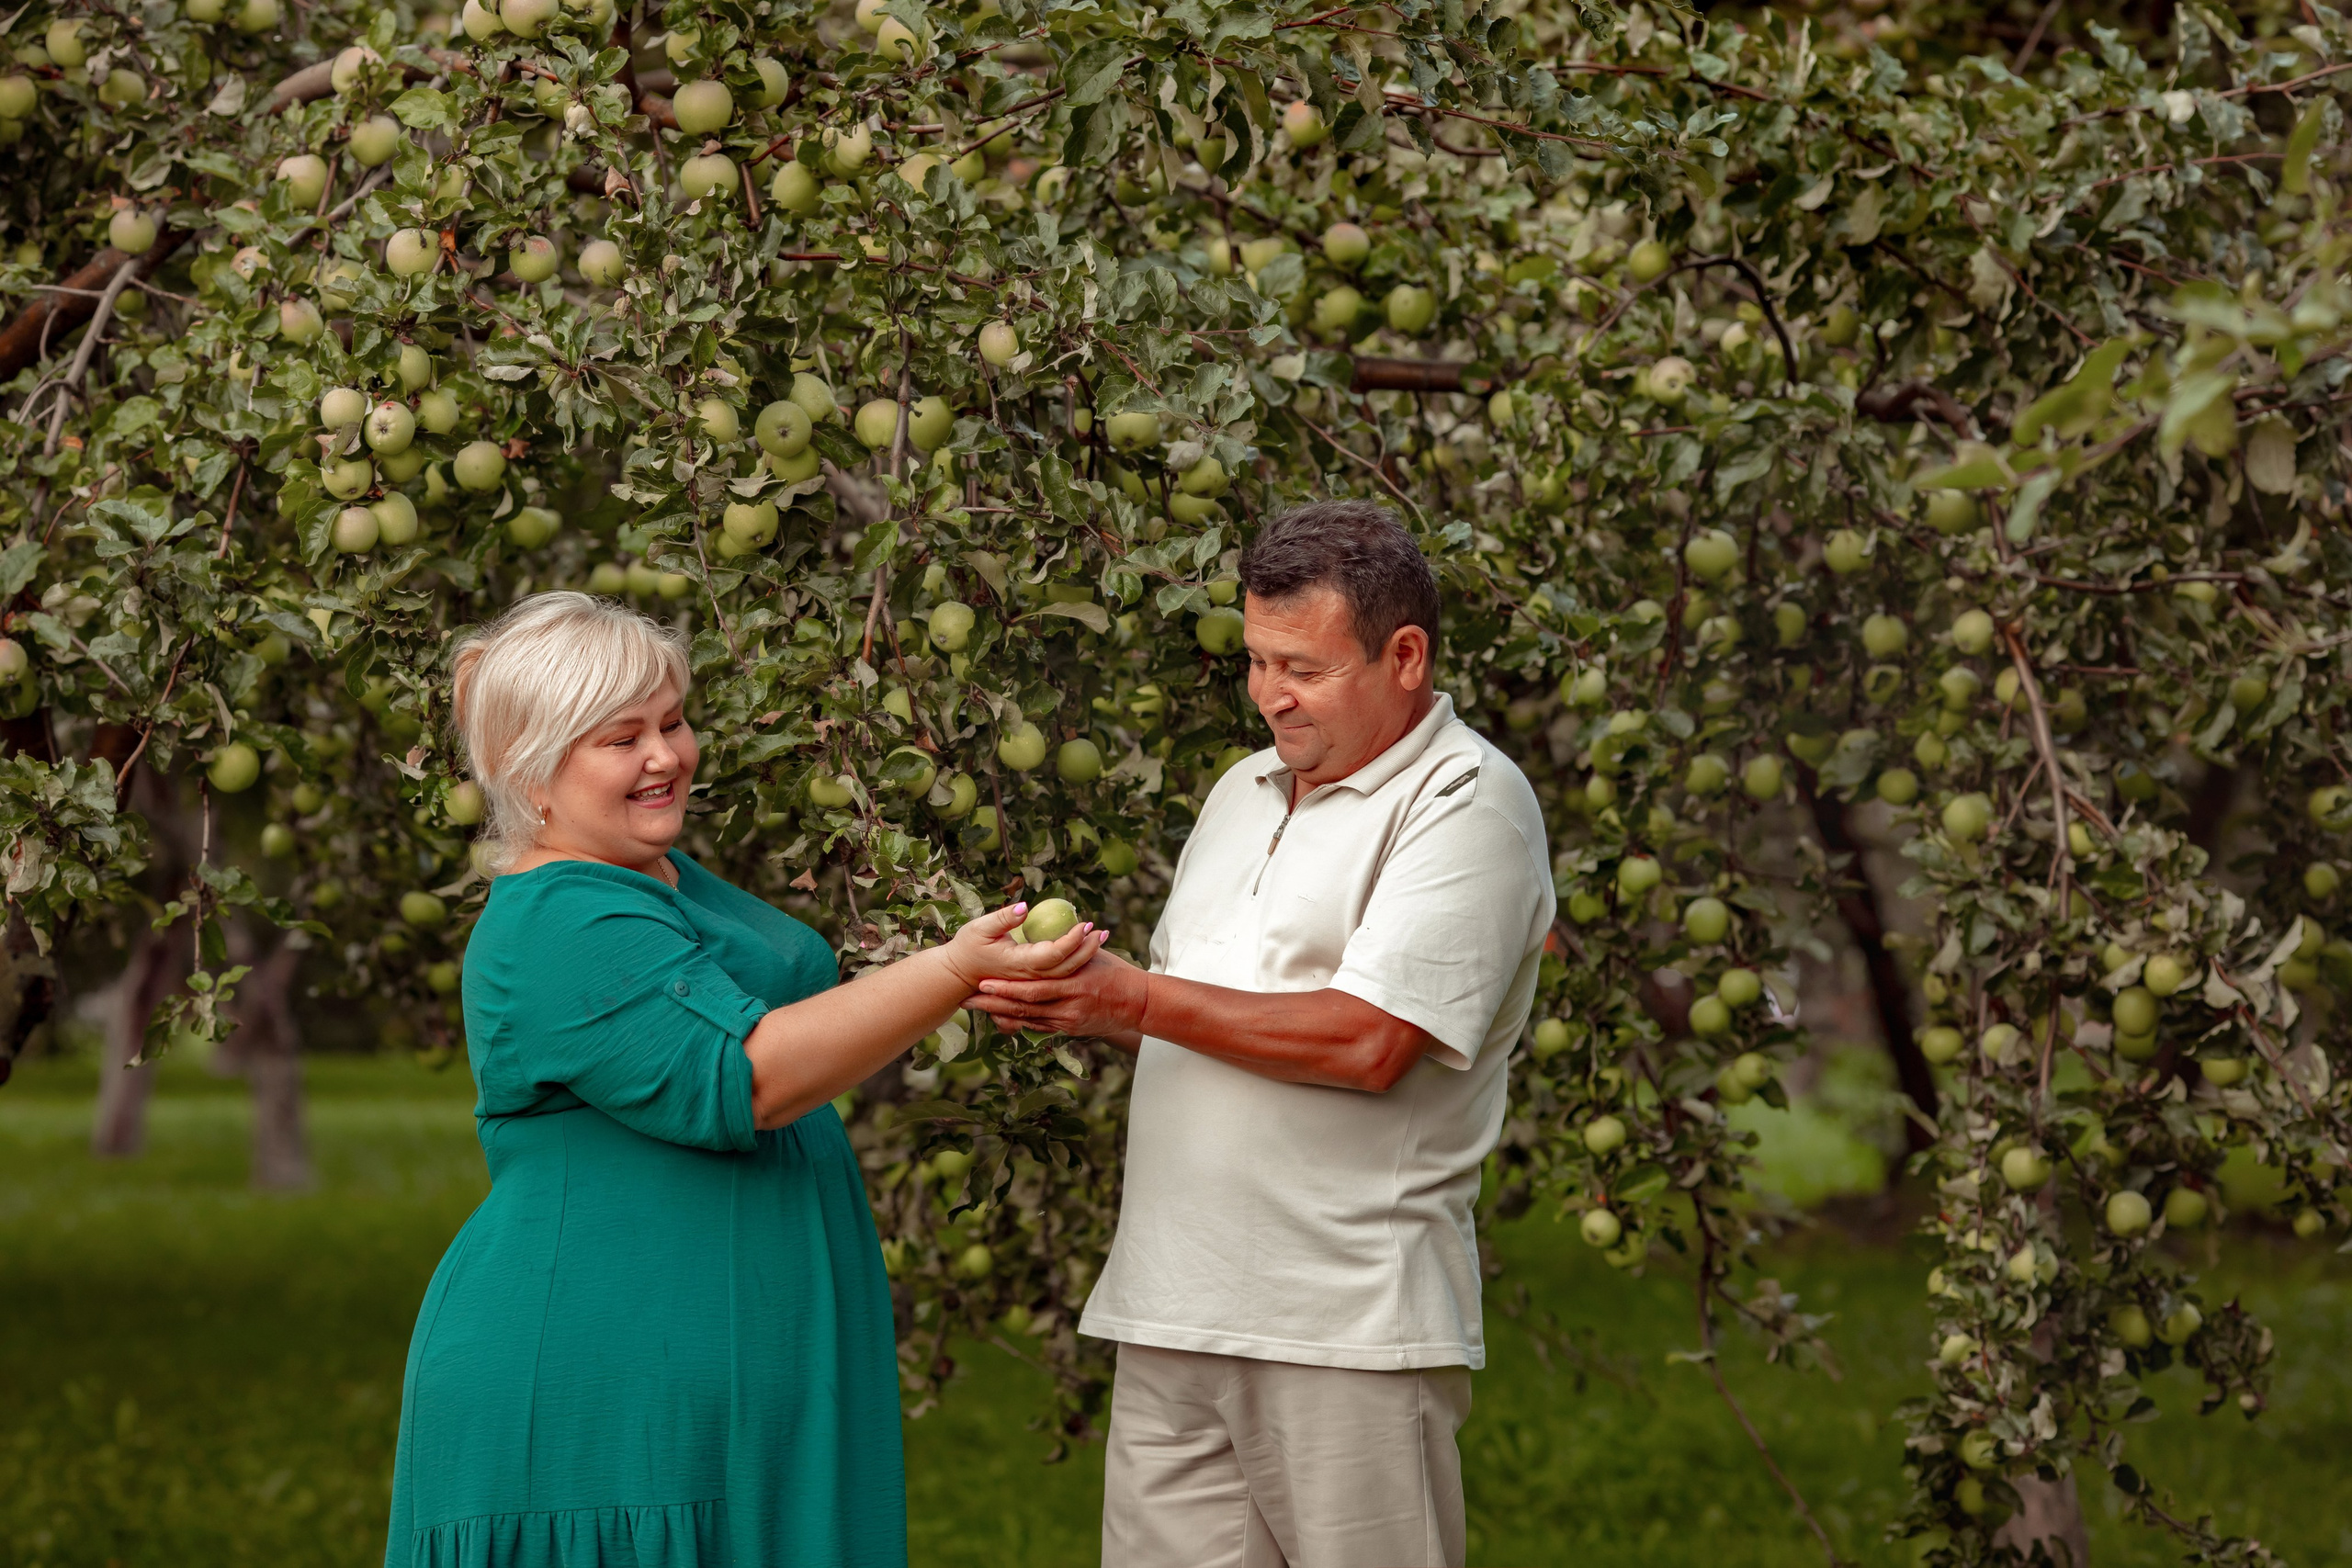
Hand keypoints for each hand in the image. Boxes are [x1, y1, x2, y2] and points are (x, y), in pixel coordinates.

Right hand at [941, 903, 1106, 990]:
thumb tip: (1024, 907)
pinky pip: (1059, 974)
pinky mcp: (1033, 981)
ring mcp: (1033, 981)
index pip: (1054, 954)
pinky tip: (1086, 949)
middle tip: (1102, 931)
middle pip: (1067, 967)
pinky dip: (1075, 962)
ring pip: (1066, 973)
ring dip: (1086, 956)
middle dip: (1087, 949)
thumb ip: (1002, 918)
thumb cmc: (968, 948)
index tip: (1086, 924)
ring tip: (1100, 938)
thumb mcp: (979, 928)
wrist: (959, 976)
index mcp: (1020, 963)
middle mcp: (1030, 976)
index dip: (1072, 940)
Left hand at [965, 948, 1148, 1041]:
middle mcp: (1070, 1006)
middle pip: (1024, 1007)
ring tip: (978, 1009)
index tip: (982, 981)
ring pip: (1029, 1021)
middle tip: (969, 998)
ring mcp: (1070, 1022)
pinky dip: (1019, 1025)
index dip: (1006, 987)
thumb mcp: (1093, 957)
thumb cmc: (1117, 973)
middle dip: (994, 1003)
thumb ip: (1068, 951)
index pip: (1033, 988)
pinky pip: (1040, 1029)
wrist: (1139, 1003)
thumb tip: (1048, 932)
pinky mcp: (1071, 1031)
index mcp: (1074, 984)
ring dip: (1001, 1015)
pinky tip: (1001, 1019)